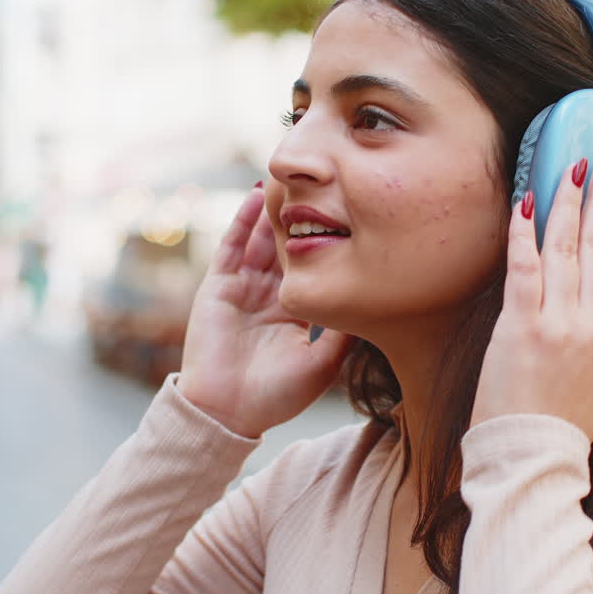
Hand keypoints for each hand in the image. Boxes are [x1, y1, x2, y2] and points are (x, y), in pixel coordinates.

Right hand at [178, 185, 352, 437]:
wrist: (227, 412)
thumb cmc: (276, 395)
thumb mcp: (324, 361)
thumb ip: (344, 332)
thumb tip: (374, 301)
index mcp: (295, 312)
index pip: (314, 267)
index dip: (329, 242)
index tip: (354, 214)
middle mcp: (269, 295)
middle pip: (288, 246)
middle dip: (302, 217)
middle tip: (325, 183)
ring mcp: (243, 287)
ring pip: (261, 239)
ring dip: (275, 211)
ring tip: (292, 181)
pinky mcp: (218, 285)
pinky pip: (232, 245)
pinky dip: (243, 219)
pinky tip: (256, 196)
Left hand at [472, 148, 592, 440]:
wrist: (532, 454)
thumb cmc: (567, 422)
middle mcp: (590, 322)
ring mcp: (556, 322)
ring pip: (566, 249)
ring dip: (568, 203)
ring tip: (572, 167)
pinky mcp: (520, 326)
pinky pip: (525, 268)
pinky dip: (525, 232)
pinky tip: (526, 202)